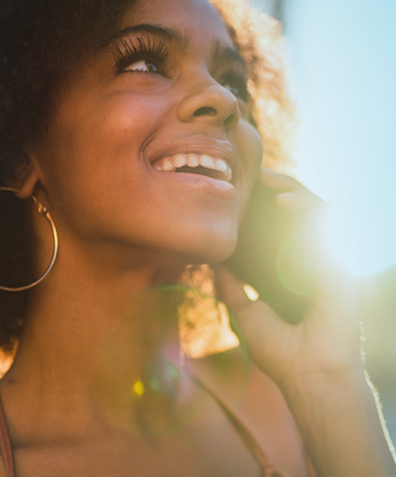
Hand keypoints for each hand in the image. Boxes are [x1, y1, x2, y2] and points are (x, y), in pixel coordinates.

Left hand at [216, 169, 395, 475]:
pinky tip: (285, 204)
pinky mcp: (338, 261)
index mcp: (286, 271)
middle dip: (276, 191)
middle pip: (296, 215)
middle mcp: (307, 261)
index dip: (261, 210)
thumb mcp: (243, 310)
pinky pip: (328, 225)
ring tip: (269, 183)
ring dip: (293, 190)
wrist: (308, 371)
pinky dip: (308, 209)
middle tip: (254, 177)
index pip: (276, 230)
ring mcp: (324, 259)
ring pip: (315, 211)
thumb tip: (212, 260)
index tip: (238, 195)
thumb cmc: (278, 348)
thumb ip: (230, 285)